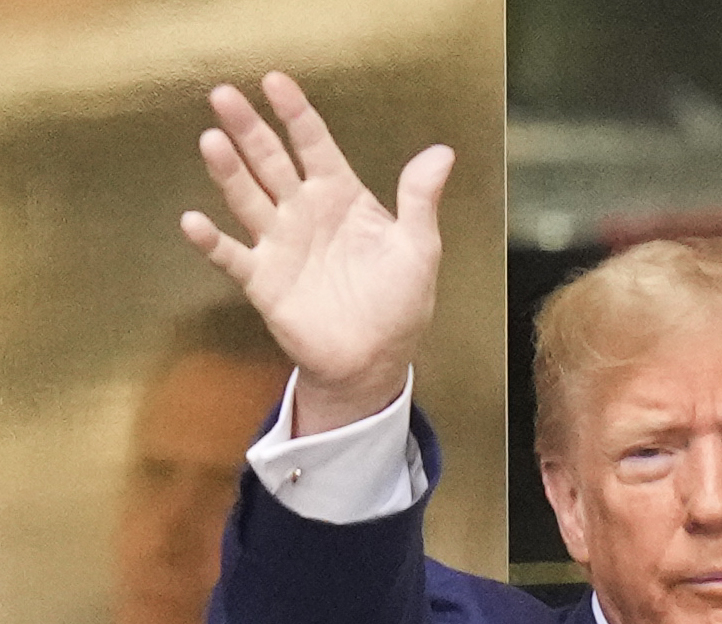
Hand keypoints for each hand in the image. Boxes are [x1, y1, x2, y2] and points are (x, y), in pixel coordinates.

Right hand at [180, 72, 454, 435]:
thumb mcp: (418, 248)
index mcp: (341, 197)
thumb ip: (420, 199)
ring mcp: (279, 243)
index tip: (274, 81)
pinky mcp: (263, 280)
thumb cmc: (399, 302)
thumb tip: (441, 152)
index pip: (314, 144)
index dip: (296, 113)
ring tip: (212, 140)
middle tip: (224, 95)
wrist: (375, 358)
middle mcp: (304, 212)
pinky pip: (232, 256)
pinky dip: (212, 241)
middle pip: (270, 161)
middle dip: (249, 130)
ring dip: (229, 171)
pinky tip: (194, 221)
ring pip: (247, 198)